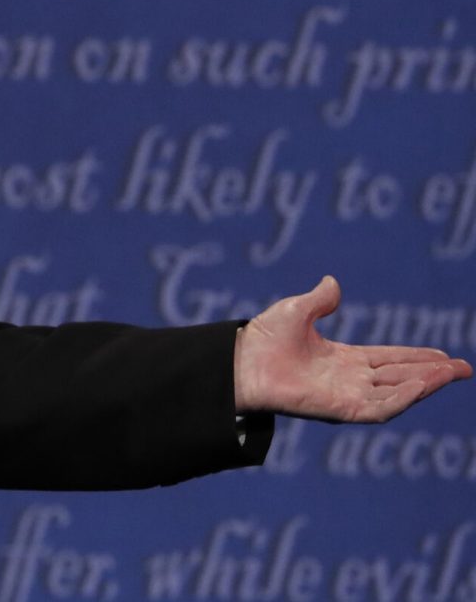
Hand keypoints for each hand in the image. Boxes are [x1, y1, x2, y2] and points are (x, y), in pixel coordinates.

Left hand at [233, 276, 471, 421]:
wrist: (240, 359)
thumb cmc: (262, 338)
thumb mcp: (297, 310)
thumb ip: (320, 300)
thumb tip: (333, 283)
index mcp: (344, 360)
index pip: (391, 360)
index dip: (418, 358)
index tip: (444, 356)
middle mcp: (350, 380)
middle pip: (401, 377)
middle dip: (433, 374)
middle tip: (464, 368)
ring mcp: (346, 395)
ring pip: (396, 393)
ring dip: (424, 384)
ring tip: (451, 373)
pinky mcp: (339, 409)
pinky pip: (378, 408)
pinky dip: (401, 398)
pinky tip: (420, 387)